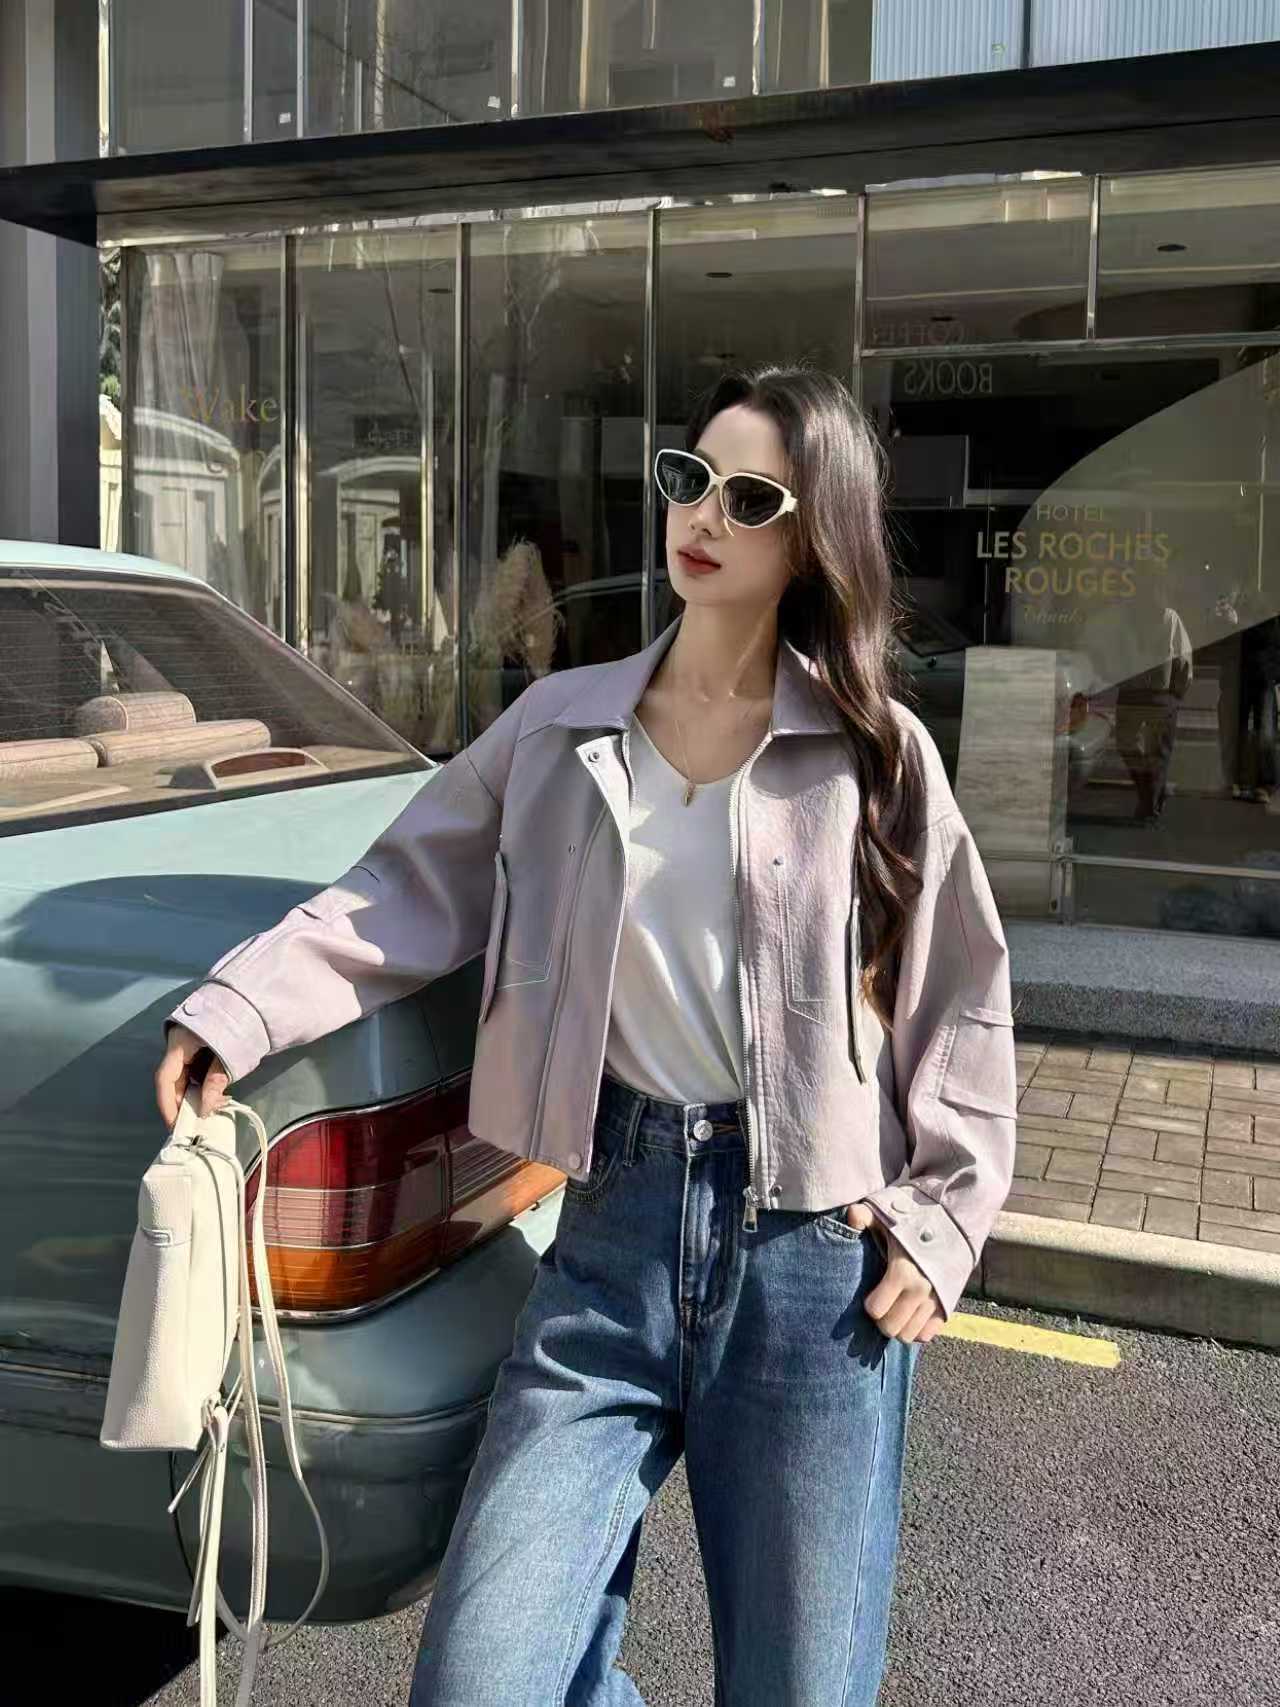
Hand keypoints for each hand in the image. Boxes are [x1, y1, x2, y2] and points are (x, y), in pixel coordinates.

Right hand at [155, 1024, 230, 1126]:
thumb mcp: (228, 1053)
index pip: (165, 1079)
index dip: (167, 1104)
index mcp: (179, 1043)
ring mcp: (187, 1046)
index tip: (174, 1124)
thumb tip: (206, 1108)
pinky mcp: (198, 1047)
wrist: (248, 997)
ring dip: (196, 1095)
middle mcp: (178, 1045)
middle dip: (184, 1102)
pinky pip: (195, 1070)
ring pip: (185, 1077)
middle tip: (197, 1121)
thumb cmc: (236, 1021)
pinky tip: (217, 1095)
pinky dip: (202, 1085)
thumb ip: (215, 1080)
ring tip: (212, 1108)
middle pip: (174, 1080)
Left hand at [841, 1202, 945, 1345]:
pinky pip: (928, 1335)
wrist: (955, 1223)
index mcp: (903, 1272)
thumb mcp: (887, 1215)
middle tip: (881, 1305)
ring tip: (895, 1309)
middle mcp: (921, 1291)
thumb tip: (851, 1217)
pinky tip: (911, 1313)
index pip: (875, 1310)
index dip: (869, 1304)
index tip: (870, 1294)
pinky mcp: (948, 1307)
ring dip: (898, 1326)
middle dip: (881, 1320)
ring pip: (909, 1335)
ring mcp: (936, 1301)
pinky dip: (917, 1329)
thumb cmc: (914, 1220)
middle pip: (891, 1328)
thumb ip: (864, 1215)